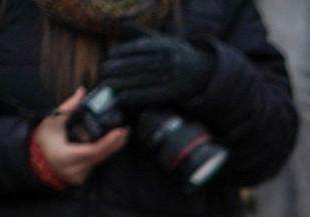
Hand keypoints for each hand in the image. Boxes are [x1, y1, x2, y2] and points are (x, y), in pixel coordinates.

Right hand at [32, 89, 127, 186]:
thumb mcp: (53, 121)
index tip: (120, 132)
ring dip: (110, 148)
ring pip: (100, 161)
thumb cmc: (44, 139)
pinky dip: (102, 153)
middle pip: (101, 156)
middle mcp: (75, 169)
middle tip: (125, 131)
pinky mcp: (83, 177)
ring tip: (119, 136)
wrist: (37, 160)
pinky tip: (109, 145)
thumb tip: (82, 92)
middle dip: (115, 143)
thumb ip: (68, 108)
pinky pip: (96, 164)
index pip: (92, 150)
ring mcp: (80, 175)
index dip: (108, 142)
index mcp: (66, 156)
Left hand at [99, 32, 214, 110]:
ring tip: (106, 85)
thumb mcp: (166, 40)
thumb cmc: (179, 55)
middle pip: (135, 65)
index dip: (120, 53)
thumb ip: (145, 34)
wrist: (205, 73)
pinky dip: (133, 96)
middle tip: (104, 71)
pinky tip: (121, 97)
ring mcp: (170, 78)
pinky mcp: (172, 93)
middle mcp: (167, 61)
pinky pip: (148, 95)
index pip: (136, 48)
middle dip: (116, 69)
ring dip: (120, 84)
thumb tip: (124, 26)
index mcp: (164, 46)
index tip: (110, 56)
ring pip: (139, 81)